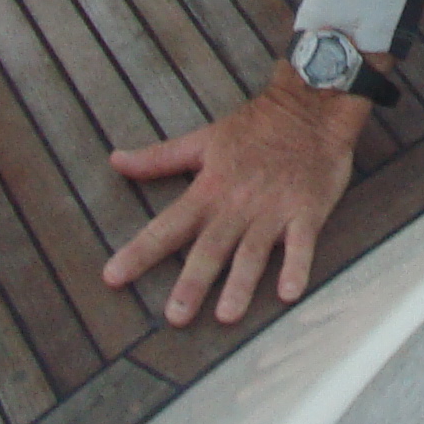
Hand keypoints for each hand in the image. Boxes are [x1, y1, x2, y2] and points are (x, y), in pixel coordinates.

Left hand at [102, 64, 379, 322]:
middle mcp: (237, 205)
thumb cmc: (254, 126)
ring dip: (240, 284)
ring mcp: (273, 210)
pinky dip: (296, 266)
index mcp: (209, 188)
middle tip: (175, 317)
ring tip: (226, 316)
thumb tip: (115, 161)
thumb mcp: (203, 139)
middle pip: (210, 248)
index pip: (167, 226)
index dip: (139, 252)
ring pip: (253, 252)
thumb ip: (159, 158)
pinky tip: (289, 293)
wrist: (311, 107)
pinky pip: (301, 243)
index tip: (112, 278)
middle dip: (192, 282)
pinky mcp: (306, 211)